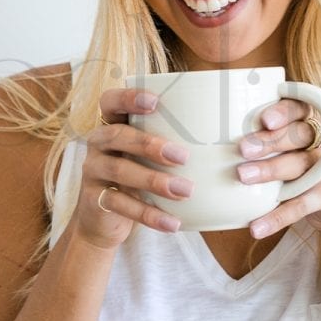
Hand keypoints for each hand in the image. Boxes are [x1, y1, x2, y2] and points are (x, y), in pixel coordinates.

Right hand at [72, 88, 193, 249]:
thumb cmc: (139, 176)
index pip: (110, 101)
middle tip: (183, 156)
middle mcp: (97, 143)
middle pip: (117, 135)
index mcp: (111, 124)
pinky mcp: (94, 199)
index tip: (155, 102)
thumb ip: (171, 140)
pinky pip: (121, 205)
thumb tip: (228, 130)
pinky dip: (149, 214)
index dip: (128, 97)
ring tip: (186, 191)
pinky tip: (173, 223)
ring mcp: (92, 170)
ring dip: (154, 180)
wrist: (104, 220)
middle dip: (150, 144)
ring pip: (119, 170)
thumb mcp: (149, 156)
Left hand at [237, 98, 320, 240]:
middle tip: (242, 148)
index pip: (300, 109)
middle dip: (269, 141)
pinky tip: (255, 226)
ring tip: (242, 176)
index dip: (284, 111)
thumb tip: (215, 136)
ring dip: (270, 170)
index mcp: (312, 125)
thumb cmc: (306, 171)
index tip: (264, 119)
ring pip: (299, 166)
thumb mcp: (294, 150)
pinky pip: (301, 205)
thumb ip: (269, 138)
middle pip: (298, 135)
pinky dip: (277, 217)